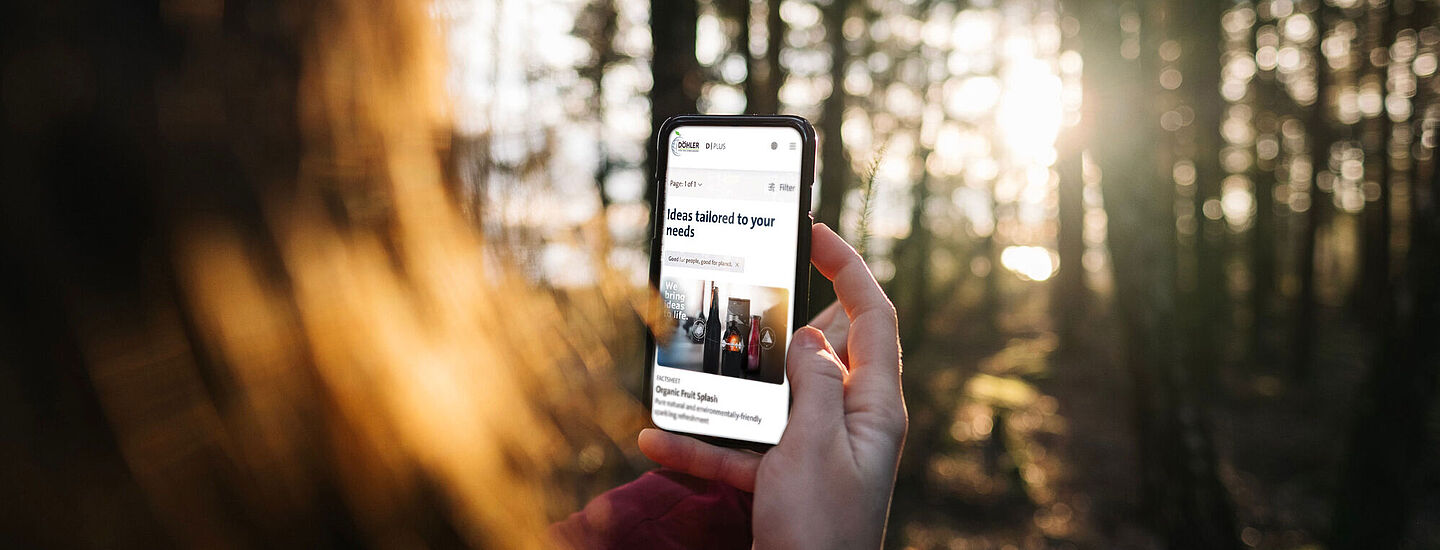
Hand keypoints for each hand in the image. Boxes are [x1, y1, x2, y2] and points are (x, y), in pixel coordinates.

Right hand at [639, 223, 906, 548]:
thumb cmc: (820, 535)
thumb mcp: (815, 448)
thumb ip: (815, 383)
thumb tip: (812, 336)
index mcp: (874, 408)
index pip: (873, 318)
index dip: (849, 268)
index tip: (815, 233)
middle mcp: (850, 424)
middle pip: (821, 351)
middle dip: (777, 325)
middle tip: (744, 295)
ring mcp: (817, 453)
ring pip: (771, 400)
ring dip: (727, 390)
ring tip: (690, 366)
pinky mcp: (786, 482)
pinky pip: (743, 449)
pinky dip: (705, 444)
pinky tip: (659, 438)